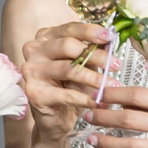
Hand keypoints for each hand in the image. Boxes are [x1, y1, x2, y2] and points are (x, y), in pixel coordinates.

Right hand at [21, 21, 113, 140]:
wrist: (55, 118)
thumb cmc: (68, 87)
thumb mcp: (81, 64)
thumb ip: (91, 51)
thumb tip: (110, 40)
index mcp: (44, 38)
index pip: (68, 29)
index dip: (90, 32)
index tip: (109, 37)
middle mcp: (33, 51)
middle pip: (68, 46)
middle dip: (96, 56)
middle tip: (116, 65)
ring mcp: (31, 71)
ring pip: (69, 69)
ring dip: (95, 78)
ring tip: (113, 85)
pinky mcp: (34, 93)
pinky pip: (67, 94)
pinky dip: (87, 99)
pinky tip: (101, 102)